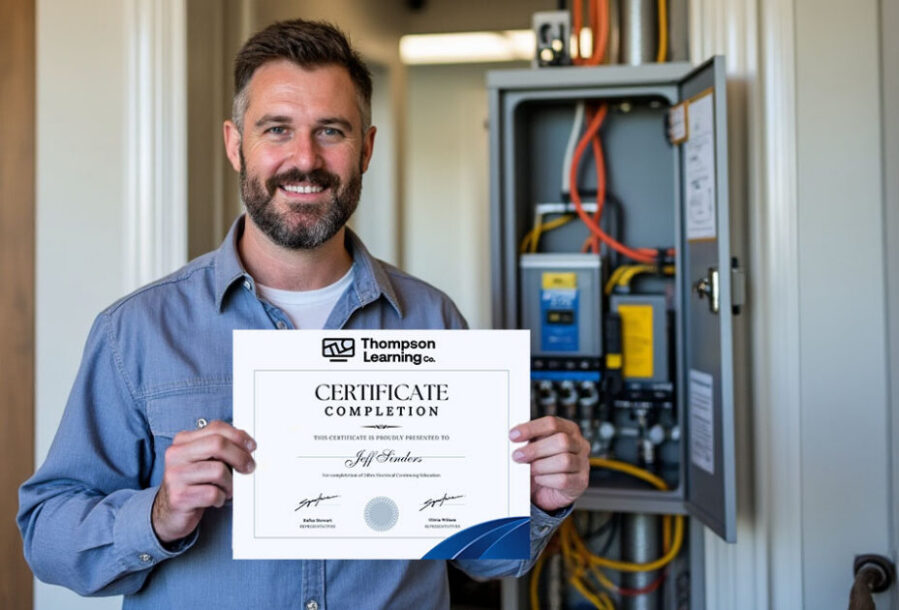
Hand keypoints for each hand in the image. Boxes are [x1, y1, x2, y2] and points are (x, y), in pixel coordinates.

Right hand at [152, 421, 255, 543]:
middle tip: (249, 468)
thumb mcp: (202, 460)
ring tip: (226, 489)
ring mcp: (175, 476)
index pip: (216, 428)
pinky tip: (216, 499)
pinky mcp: (179, 497)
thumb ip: (220, 448)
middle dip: (240, 456)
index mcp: (182, 441)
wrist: (166, 513)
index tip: (251, 447)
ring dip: (230, 483)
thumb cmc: (191, 484)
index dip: (239, 436)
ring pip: (219, 471)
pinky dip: (221, 498)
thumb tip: (248, 445)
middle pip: (218, 444)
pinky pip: (213, 493)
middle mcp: (176, 455)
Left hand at [510, 416, 589, 511]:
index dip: (531, 428)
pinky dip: (547, 480)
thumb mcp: (536, 447)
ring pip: (564, 461)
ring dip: (540, 466)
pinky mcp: (581, 482)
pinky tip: (540, 479)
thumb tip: (514, 438)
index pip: (552, 423)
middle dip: (535, 449)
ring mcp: (583, 463)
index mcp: (569, 429)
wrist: (549, 489)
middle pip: (561, 441)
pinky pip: (564, 480)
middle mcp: (580, 444)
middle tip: (517, 456)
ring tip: (530, 470)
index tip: (513, 435)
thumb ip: (529, 440)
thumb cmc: (543, 464)